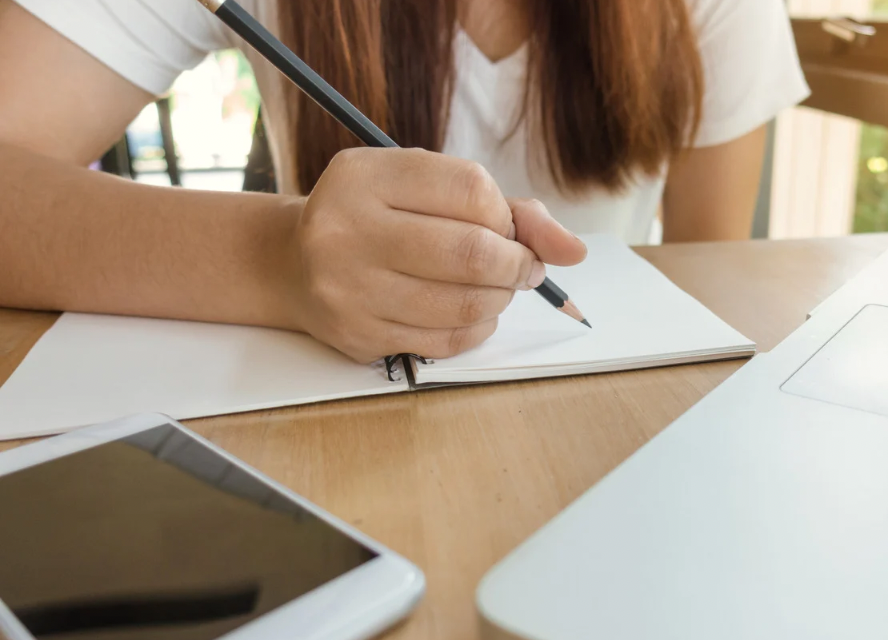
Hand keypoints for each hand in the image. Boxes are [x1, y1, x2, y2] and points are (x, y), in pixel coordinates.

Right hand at [280, 147, 586, 362]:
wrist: (293, 264)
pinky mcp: (357, 335)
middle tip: (523, 267)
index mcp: (366, 175)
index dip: (507, 215)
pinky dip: (476, 326)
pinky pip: (446, 341)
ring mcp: (348, 287)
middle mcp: (347, 229)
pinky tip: (469, 311)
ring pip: (465, 303)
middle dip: (518, 264)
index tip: (507, 227)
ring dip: (501, 298)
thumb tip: (572, 250)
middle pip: (474, 253)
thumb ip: (505, 209)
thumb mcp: (425, 188)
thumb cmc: (378, 218)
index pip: (472, 190)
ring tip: (496, 287)